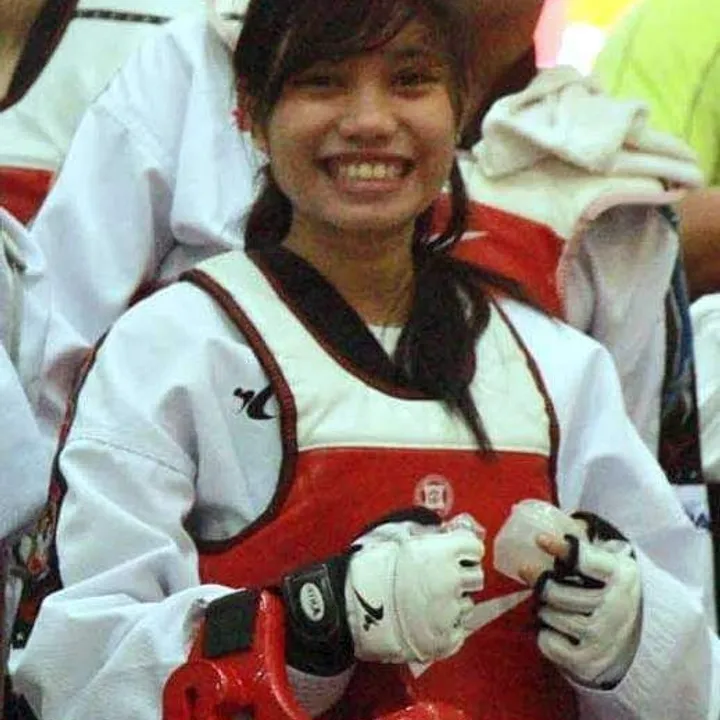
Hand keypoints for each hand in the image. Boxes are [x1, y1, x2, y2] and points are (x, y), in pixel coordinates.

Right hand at [346, 513, 484, 663]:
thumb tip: (444, 526)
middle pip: (475, 577)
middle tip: (441, 578)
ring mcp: (448, 613)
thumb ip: (425, 530)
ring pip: (467, 605)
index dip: (463, 550)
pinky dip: (448, 627)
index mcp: (442, 552)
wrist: (347, 607)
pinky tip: (428, 621)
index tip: (453, 553)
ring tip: (429, 602)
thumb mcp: (397, 535)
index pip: (474, 547)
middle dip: (462, 575)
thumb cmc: (369, 565)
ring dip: (453, 602)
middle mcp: (451, 581)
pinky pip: (459, 632)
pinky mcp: (442, 641)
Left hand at [520, 528, 641, 686]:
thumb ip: (590, 546)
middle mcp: (616, 606)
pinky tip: (554, 630)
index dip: (561, 548)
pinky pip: (551, 643)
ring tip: (551, 606)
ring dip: (545, 609)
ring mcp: (604, 636)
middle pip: (559, 592)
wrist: (644, 641)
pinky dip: (545, 636)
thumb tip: (567, 523)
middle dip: (540, 582)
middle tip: (528, 573)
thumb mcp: (613, 565)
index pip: (585, 560)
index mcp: (622, 575)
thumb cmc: (615, 593)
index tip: (540, 540)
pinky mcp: (591, 660)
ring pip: (553, 616)